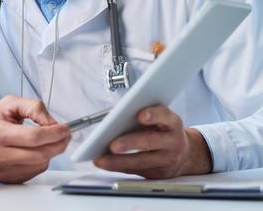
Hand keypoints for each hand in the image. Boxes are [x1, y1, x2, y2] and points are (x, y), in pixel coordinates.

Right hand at [0, 95, 70, 183]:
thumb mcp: (8, 104)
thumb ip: (33, 107)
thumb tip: (52, 123)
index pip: (33, 137)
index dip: (55, 133)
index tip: (65, 128)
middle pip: (41, 153)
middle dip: (59, 143)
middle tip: (64, 134)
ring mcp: (3, 170)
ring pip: (41, 164)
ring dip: (50, 151)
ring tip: (46, 140)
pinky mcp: (9, 178)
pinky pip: (36, 171)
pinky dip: (41, 160)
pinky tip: (34, 150)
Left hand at [94, 105, 211, 177]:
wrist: (186, 154)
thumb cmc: (164, 130)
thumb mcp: (161, 118)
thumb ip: (146, 115)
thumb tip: (116, 117)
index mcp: (172, 123)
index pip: (165, 116)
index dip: (154, 115)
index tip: (141, 115)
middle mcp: (173, 141)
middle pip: (151, 142)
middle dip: (131, 143)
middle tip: (113, 145)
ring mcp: (167, 159)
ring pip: (142, 161)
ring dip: (119, 161)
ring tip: (101, 160)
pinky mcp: (159, 173)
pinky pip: (136, 170)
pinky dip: (118, 167)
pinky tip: (105, 164)